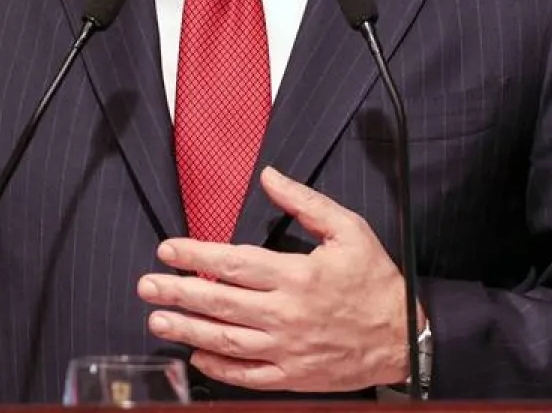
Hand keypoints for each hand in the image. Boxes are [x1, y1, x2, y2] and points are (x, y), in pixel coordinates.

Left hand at [139, 166, 415, 393]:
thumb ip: (304, 202)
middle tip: (146, 286)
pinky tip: (196, 356)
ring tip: (158, 321)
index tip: (167, 249)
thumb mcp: (349, 230)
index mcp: (296, 276)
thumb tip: (269, 175)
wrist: (406, 337)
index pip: (232, 263)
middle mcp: (286, 314)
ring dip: (188, 330)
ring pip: (227, 341)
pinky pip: (249, 375)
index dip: (195, 255)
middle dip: (177, 292)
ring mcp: (288, 348)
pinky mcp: (294, 375)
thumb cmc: (376, 281)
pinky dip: (219, 368)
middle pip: (220, 303)